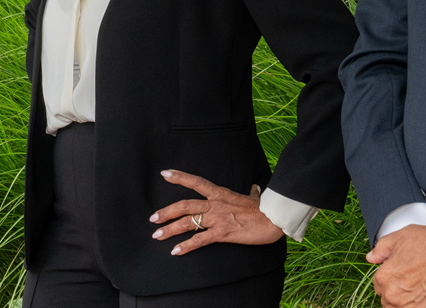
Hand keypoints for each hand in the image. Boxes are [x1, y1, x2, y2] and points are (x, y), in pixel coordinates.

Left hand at [148, 170, 283, 255]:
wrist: (273, 219)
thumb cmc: (264, 209)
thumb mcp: (254, 197)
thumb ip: (250, 192)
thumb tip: (255, 187)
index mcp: (220, 193)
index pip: (196, 182)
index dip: (179, 177)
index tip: (164, 173)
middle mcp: (215, 204)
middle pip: (184, 205)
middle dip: (166, 212)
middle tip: (152, 218)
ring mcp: (217, 218)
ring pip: (188, 223)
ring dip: (170, 229)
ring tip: (157, 235)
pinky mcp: (222, 233)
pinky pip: (200, 240)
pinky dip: (186, 246)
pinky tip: (176, 251)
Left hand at [367, 224, 425, 307]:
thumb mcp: (402, 236)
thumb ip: (383, 248)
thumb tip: (372, 257)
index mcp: (385, 278)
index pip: (379, 284)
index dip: (391, 277)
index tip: (402, 273)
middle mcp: (394, 297)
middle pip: (389, 299)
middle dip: (399, 291)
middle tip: (414, 281)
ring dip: (409, 302)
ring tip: (422, 291)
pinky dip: (421, 306)